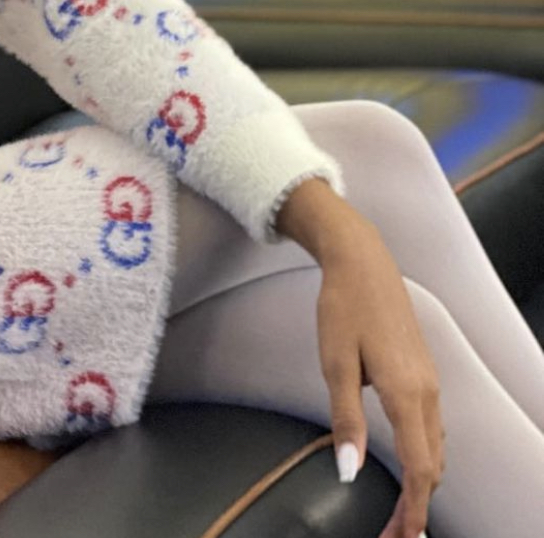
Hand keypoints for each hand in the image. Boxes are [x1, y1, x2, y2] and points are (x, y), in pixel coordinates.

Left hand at [317, 227, 443, 537]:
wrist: (361, 261)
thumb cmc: (343, 307)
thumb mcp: (334, 363)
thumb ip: (345, 419)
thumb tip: (347, 469)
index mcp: (405, 393)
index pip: (419, 468)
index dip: (413, 510)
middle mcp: (426, 391)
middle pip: (432, 466)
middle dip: (417, 506)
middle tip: (394, 534)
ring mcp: (429, 381)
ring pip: (436, 448)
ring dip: (421, 483)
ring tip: (399, 510)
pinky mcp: (423, 372)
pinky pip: (432, 427)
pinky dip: (423, 456)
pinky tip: (407, 464)